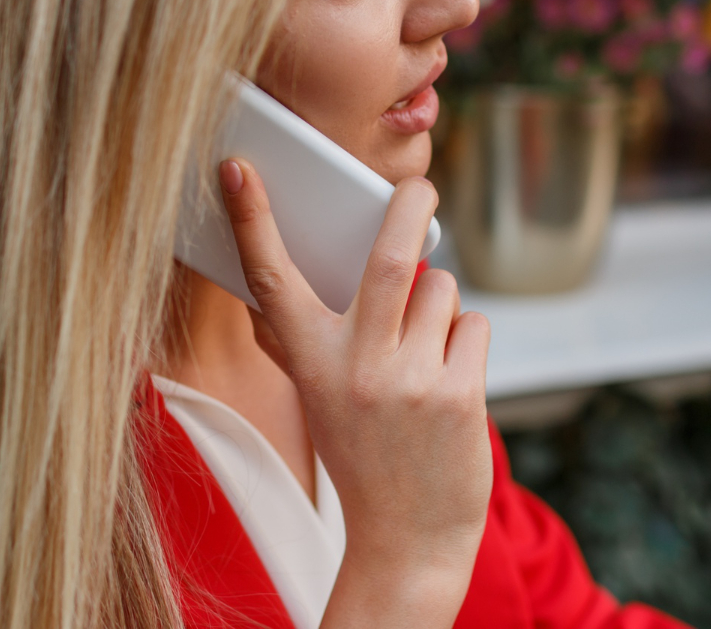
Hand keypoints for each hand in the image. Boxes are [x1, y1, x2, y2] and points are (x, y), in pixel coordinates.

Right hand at [219, 158, 491, 628]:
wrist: (408, 541)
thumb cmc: (363, 454)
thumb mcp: (319, 396)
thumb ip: (307, 339)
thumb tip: (276, 286)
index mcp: (309, 363)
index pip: (270, 280)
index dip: (250, 220)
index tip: (236, 169)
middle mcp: (355, 368)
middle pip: (388, 259)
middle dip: (409, 206)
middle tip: (420, 186)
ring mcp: (409, 382)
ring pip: (441, 291)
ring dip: (440, 307)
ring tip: (424, 356)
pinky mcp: (459, 395)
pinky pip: (473, 325)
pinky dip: (466, 340)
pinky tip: (450, 381)